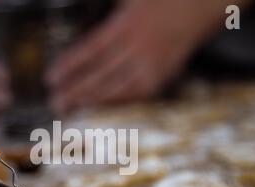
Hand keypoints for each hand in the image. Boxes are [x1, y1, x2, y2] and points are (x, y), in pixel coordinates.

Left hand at [46, 0, 238, 111]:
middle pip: (101, 74)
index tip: (51, 78)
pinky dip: (118, 100)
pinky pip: (138, 92)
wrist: (203, 3)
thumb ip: (105, 12)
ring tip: (72, 107)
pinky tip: (102, 105)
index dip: (69, 66)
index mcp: (127, 24)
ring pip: (118, 87)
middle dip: (76, 89)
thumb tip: (81, 26)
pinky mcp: (164, 74)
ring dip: (93, 99)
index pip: (91, 50)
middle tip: (55, 102)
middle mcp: (139, 47)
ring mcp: (153, 63)